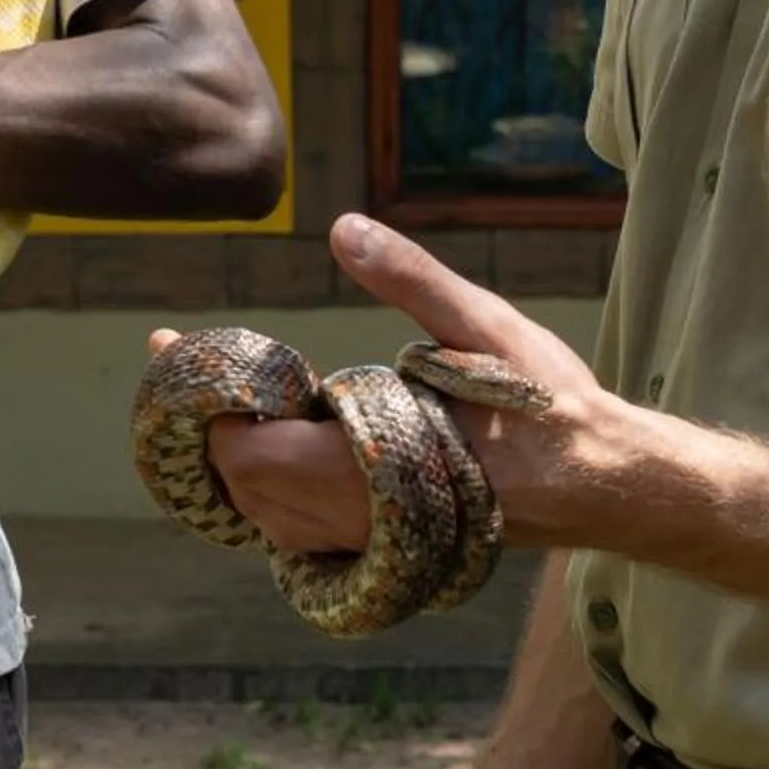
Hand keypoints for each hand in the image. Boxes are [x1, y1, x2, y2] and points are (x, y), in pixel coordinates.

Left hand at [147, 214, 639, 555]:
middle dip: (206, 421)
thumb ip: (410, 280)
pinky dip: (264, 480)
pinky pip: (294, 523)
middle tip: (180, 359)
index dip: (201, 403)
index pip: (248, 450)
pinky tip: (269, 432)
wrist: (599, 483)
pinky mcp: (379, 540)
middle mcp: (356, 515)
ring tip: (215, 391)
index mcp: (369, 466)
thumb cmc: (546, 406)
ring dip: (231, 453)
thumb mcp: (483, 326)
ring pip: (262, 510)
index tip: (168, 348)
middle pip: (240, 481)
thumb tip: (342, 228)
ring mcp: (365, 536)